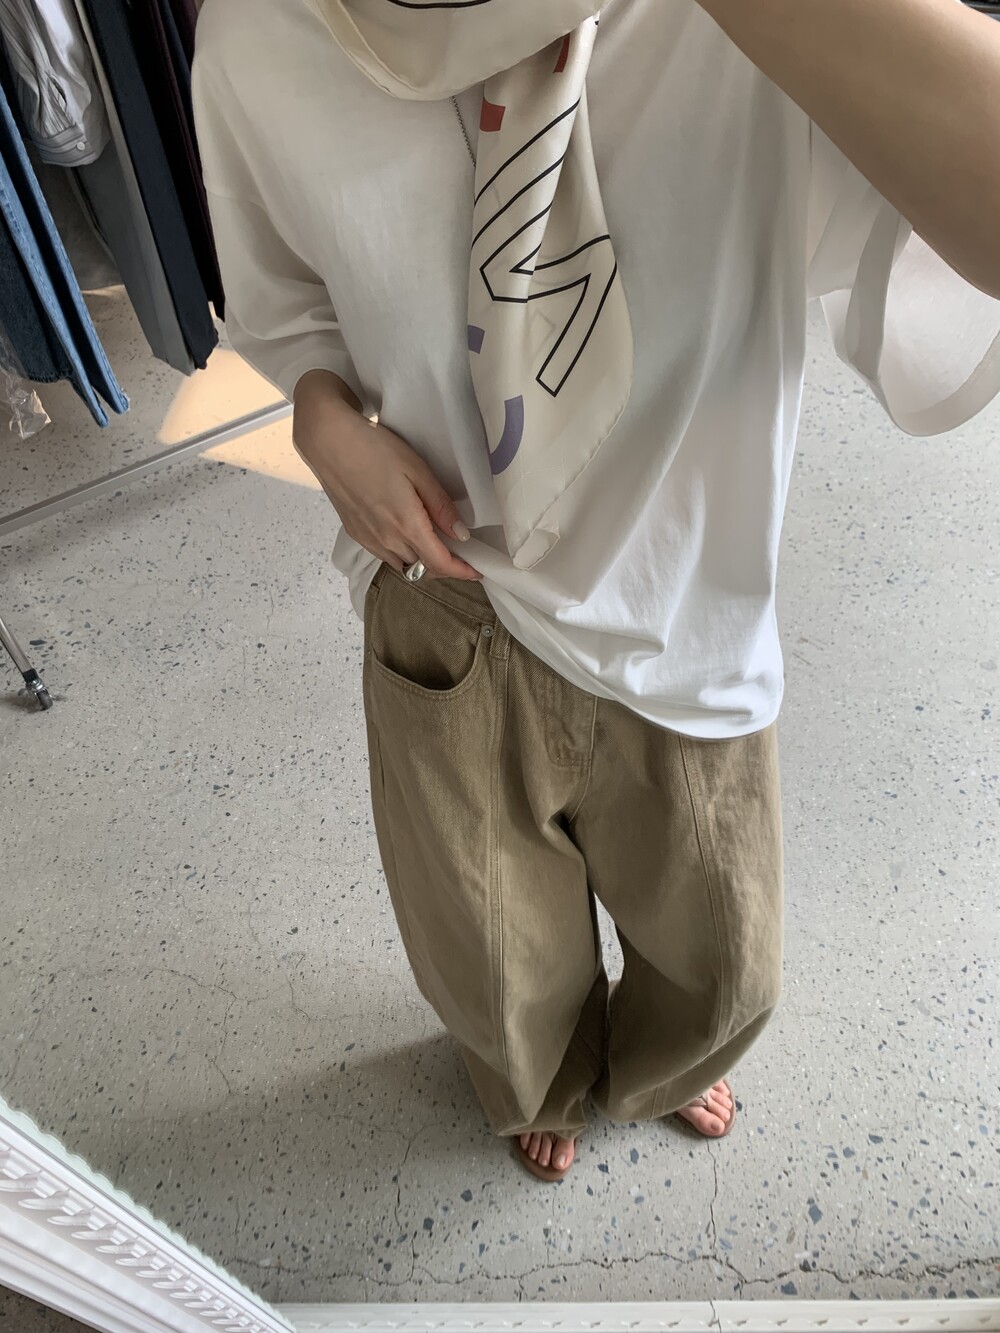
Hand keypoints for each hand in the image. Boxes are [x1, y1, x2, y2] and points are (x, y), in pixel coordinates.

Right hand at [292, 371, 481, 580]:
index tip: (478, 570)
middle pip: (423, 570)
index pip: (440, 563)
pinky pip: (386, 556)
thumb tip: (462, 534)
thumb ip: (440, 506)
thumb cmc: (374, 449)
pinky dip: (403, 555)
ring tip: (436, 546)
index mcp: (406, 525)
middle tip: (461, 555)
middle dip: (445, 568)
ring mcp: (368, 539)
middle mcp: (387, 540)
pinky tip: (408, 536)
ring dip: (423, 563)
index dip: (462, 571)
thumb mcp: (417, 470)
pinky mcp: (356, 534)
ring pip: (403, 566)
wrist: (328, 442)